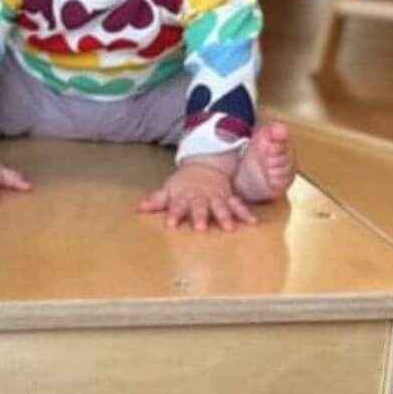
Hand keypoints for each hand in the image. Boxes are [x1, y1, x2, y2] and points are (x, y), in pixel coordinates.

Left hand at [139, 160, 256, 231]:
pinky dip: (245, 213)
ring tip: (230, 227)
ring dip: (225, 216)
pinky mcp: (228, 198)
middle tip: (201, 228)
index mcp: (185, 197)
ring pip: (220, 207)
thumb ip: (156, 200)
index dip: (174, 214)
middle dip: (201, 217)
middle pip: (200, 208)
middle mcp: (201, 198)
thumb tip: (140, 208)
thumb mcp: (169, 189)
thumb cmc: (184, 183)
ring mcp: (216, 198)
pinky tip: (252, 221)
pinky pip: (238, 205)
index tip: (170, 224)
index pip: (177, 206)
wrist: (206, 165)